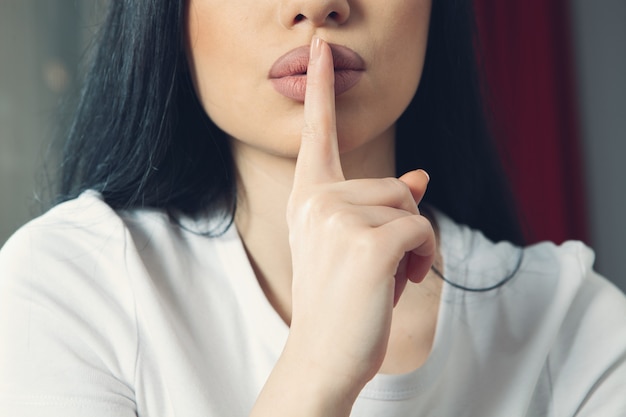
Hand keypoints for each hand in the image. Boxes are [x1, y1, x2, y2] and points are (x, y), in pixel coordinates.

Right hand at [284, 37, 435, 400]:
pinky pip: (422, 229)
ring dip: (414, 246)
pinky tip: (402, 282)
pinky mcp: (368, 241)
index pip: (317, 135)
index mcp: (309, 199)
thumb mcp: (358, 245)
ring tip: (386, 278)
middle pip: (393, 186)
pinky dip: (424, 258)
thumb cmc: (341, 300)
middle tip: (377, 269)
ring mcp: (338, 218)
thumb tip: (420, 175)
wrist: (323, 356)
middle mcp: (317, 201)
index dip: (321, 91)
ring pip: (410, 207)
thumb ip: (384, 205)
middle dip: (401, 228)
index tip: (322, 51)